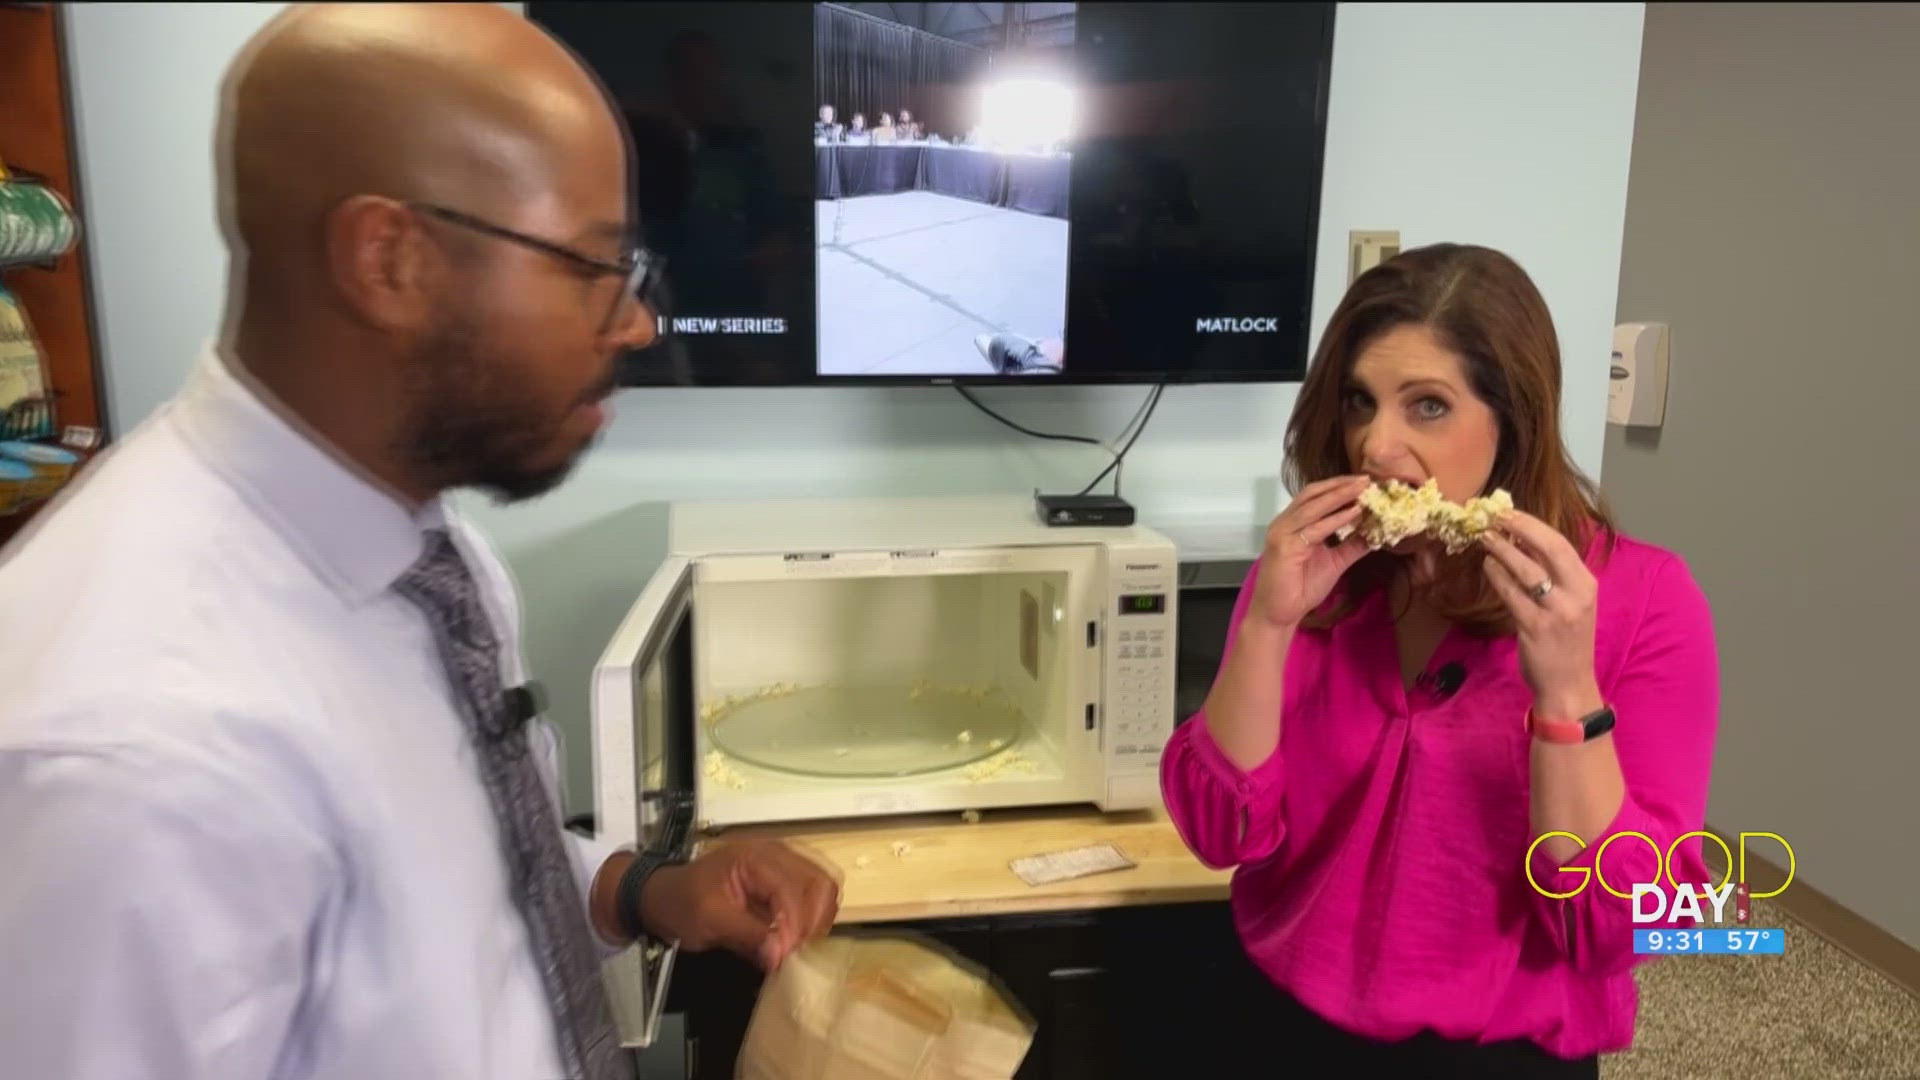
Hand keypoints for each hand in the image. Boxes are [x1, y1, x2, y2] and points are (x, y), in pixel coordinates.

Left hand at [638, 839, 840, 969]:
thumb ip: (747, 935)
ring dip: (817, 919)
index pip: (792, 890)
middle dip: (812, 922)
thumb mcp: (708, 921)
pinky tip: (797, 935)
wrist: (663, 896)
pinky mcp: (785, 876)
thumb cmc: (681, 904)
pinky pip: (814, 892)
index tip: (783, 957)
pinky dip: (814, 915)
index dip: (793, 926)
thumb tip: (780, 957)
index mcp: (755, 858)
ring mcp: (784, 862)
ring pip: (824, 887)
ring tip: (797, 945)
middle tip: (793, 952)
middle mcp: (777, 853)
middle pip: (820, 883)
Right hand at [1253, 475, 1372, 628]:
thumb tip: (1376, 534)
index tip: (1364, 482)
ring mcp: (1282, 533)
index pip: (1316, 496)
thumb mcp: (1334, 563)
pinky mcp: (1284, 546)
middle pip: (1313, 494)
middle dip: (1340, 484)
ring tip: (1362, 489)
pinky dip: (1335, 519)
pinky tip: (1354, 513)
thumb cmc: (1300, 589)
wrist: (1279, 613)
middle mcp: (1285, 523)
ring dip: (1339, 495)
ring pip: (1313, 506)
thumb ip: (1351, 547)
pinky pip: (1314, 528)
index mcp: (1293, 524)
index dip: (1338, 487)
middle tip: (1366, 479)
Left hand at [1481, 510, 1602, 715]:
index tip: (1510, 511)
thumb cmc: (1567, 640)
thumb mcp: (1572, 603)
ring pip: (1526, 570)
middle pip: (1549, 549)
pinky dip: (1497, 576)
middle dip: (1520, 528)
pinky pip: (1511, 594)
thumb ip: (1555, 575)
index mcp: (1587, 584)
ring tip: (1485, 538)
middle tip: (1494, 517)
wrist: (1569, 684)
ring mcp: (1556, 611)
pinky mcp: (1534, 627)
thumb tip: (1523, 540)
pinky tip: (1487, 566)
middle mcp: (1576, 595)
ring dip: (1503, 550)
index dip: (1533, 525)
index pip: (1561, 544)